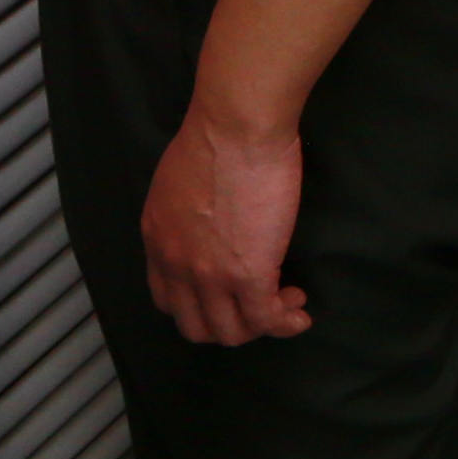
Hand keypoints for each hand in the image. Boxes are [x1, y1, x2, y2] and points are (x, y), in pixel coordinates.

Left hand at [141, 102, 311, 344]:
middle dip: (229, 323)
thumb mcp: (176, 180)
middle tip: (258, 303)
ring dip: (261, 325)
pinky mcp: (249, 275)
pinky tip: (300, 310)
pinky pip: (267, 319)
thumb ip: (184, 212)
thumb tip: (206, 220)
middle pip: (197, 326)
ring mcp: (211, 275)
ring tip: (286, 302)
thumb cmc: (215, 135)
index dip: (199, 305)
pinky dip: (285, 322)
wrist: (236, 126)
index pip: (168, 299)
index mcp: (157, 239)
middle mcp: (177, 265)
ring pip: (232, 332)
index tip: (226, 293)